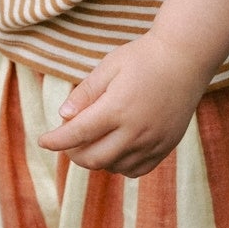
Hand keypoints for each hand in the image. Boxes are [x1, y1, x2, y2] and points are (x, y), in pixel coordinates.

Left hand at [36, 32, 208, 177]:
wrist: (186, 59)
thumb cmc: (144, 57)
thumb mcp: (109, 66)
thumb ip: (86, 93)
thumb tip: (63, 116)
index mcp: (117, 109)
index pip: (77, 135)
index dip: (55, 141)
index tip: (42, 141)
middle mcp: (136, 131)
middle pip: (93, 158)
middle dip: (73, 153)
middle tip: (68, 139)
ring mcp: (153, 142)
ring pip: (114, 167)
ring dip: (96, 159)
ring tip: (92, 139)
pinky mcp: (166, 146)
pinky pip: (136, 170)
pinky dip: (119, 165)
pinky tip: (114, 148)